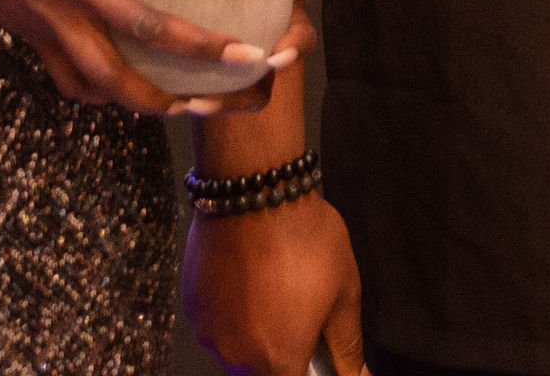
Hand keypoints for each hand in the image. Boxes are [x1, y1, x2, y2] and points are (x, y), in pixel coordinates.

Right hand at [0, 0, 281, 112]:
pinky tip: (136, 99)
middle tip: (251, 57)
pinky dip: (107, 97)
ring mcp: (53, 23)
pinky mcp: (35, 43)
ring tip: (200, 105)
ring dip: (158, 96)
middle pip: (147, 28)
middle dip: (203, 47)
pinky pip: (75, 83)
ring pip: (111, 77)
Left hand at [164, 0, 336, 118]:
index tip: (275, 57)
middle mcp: (266, 46)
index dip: (294, 50)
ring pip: (243, 96)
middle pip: (268, 80)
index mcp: (284, 20)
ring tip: (194, 103)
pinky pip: (215, 99)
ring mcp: (242, 66)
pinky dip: (201, 103)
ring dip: (222, 103)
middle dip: (249, 92)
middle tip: (217, 96)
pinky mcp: (216, 75)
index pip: (302, 39)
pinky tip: (180, 102)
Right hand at [184, 192, 364, 374]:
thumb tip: (357, 374)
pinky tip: (249, 281)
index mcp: (277, 360)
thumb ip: (347, 344)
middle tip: (300, 314)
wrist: (255, 191)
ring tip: (275, 289)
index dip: (308, 369)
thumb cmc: (303, 239)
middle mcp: (237, 356)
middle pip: (262, 372)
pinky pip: (216, 325)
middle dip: (283, 353)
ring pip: (237, 350)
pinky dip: (233, 314)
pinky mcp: (192, 307)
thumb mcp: (343, 291)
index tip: (315, 350)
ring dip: (255, 333)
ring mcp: (210, 333)